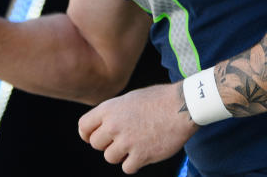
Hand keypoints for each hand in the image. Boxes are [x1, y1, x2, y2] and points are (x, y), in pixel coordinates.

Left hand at [78, 83, 197, 173]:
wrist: (182, 106)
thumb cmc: (159, 99)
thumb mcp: (130, 98)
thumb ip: (114, 112)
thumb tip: (105, 126)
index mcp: (109, 109)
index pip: (83, 126)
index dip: (87, 134)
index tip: (92, 138)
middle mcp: (114, 125)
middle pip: (96, 144)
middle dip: (107, 144)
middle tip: (122, 139)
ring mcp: (127, 141)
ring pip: (110, 157)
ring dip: (121, 154)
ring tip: (135, 145)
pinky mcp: (141, 155)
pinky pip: (127, 168)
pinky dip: (134, 163)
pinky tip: (144, 153)